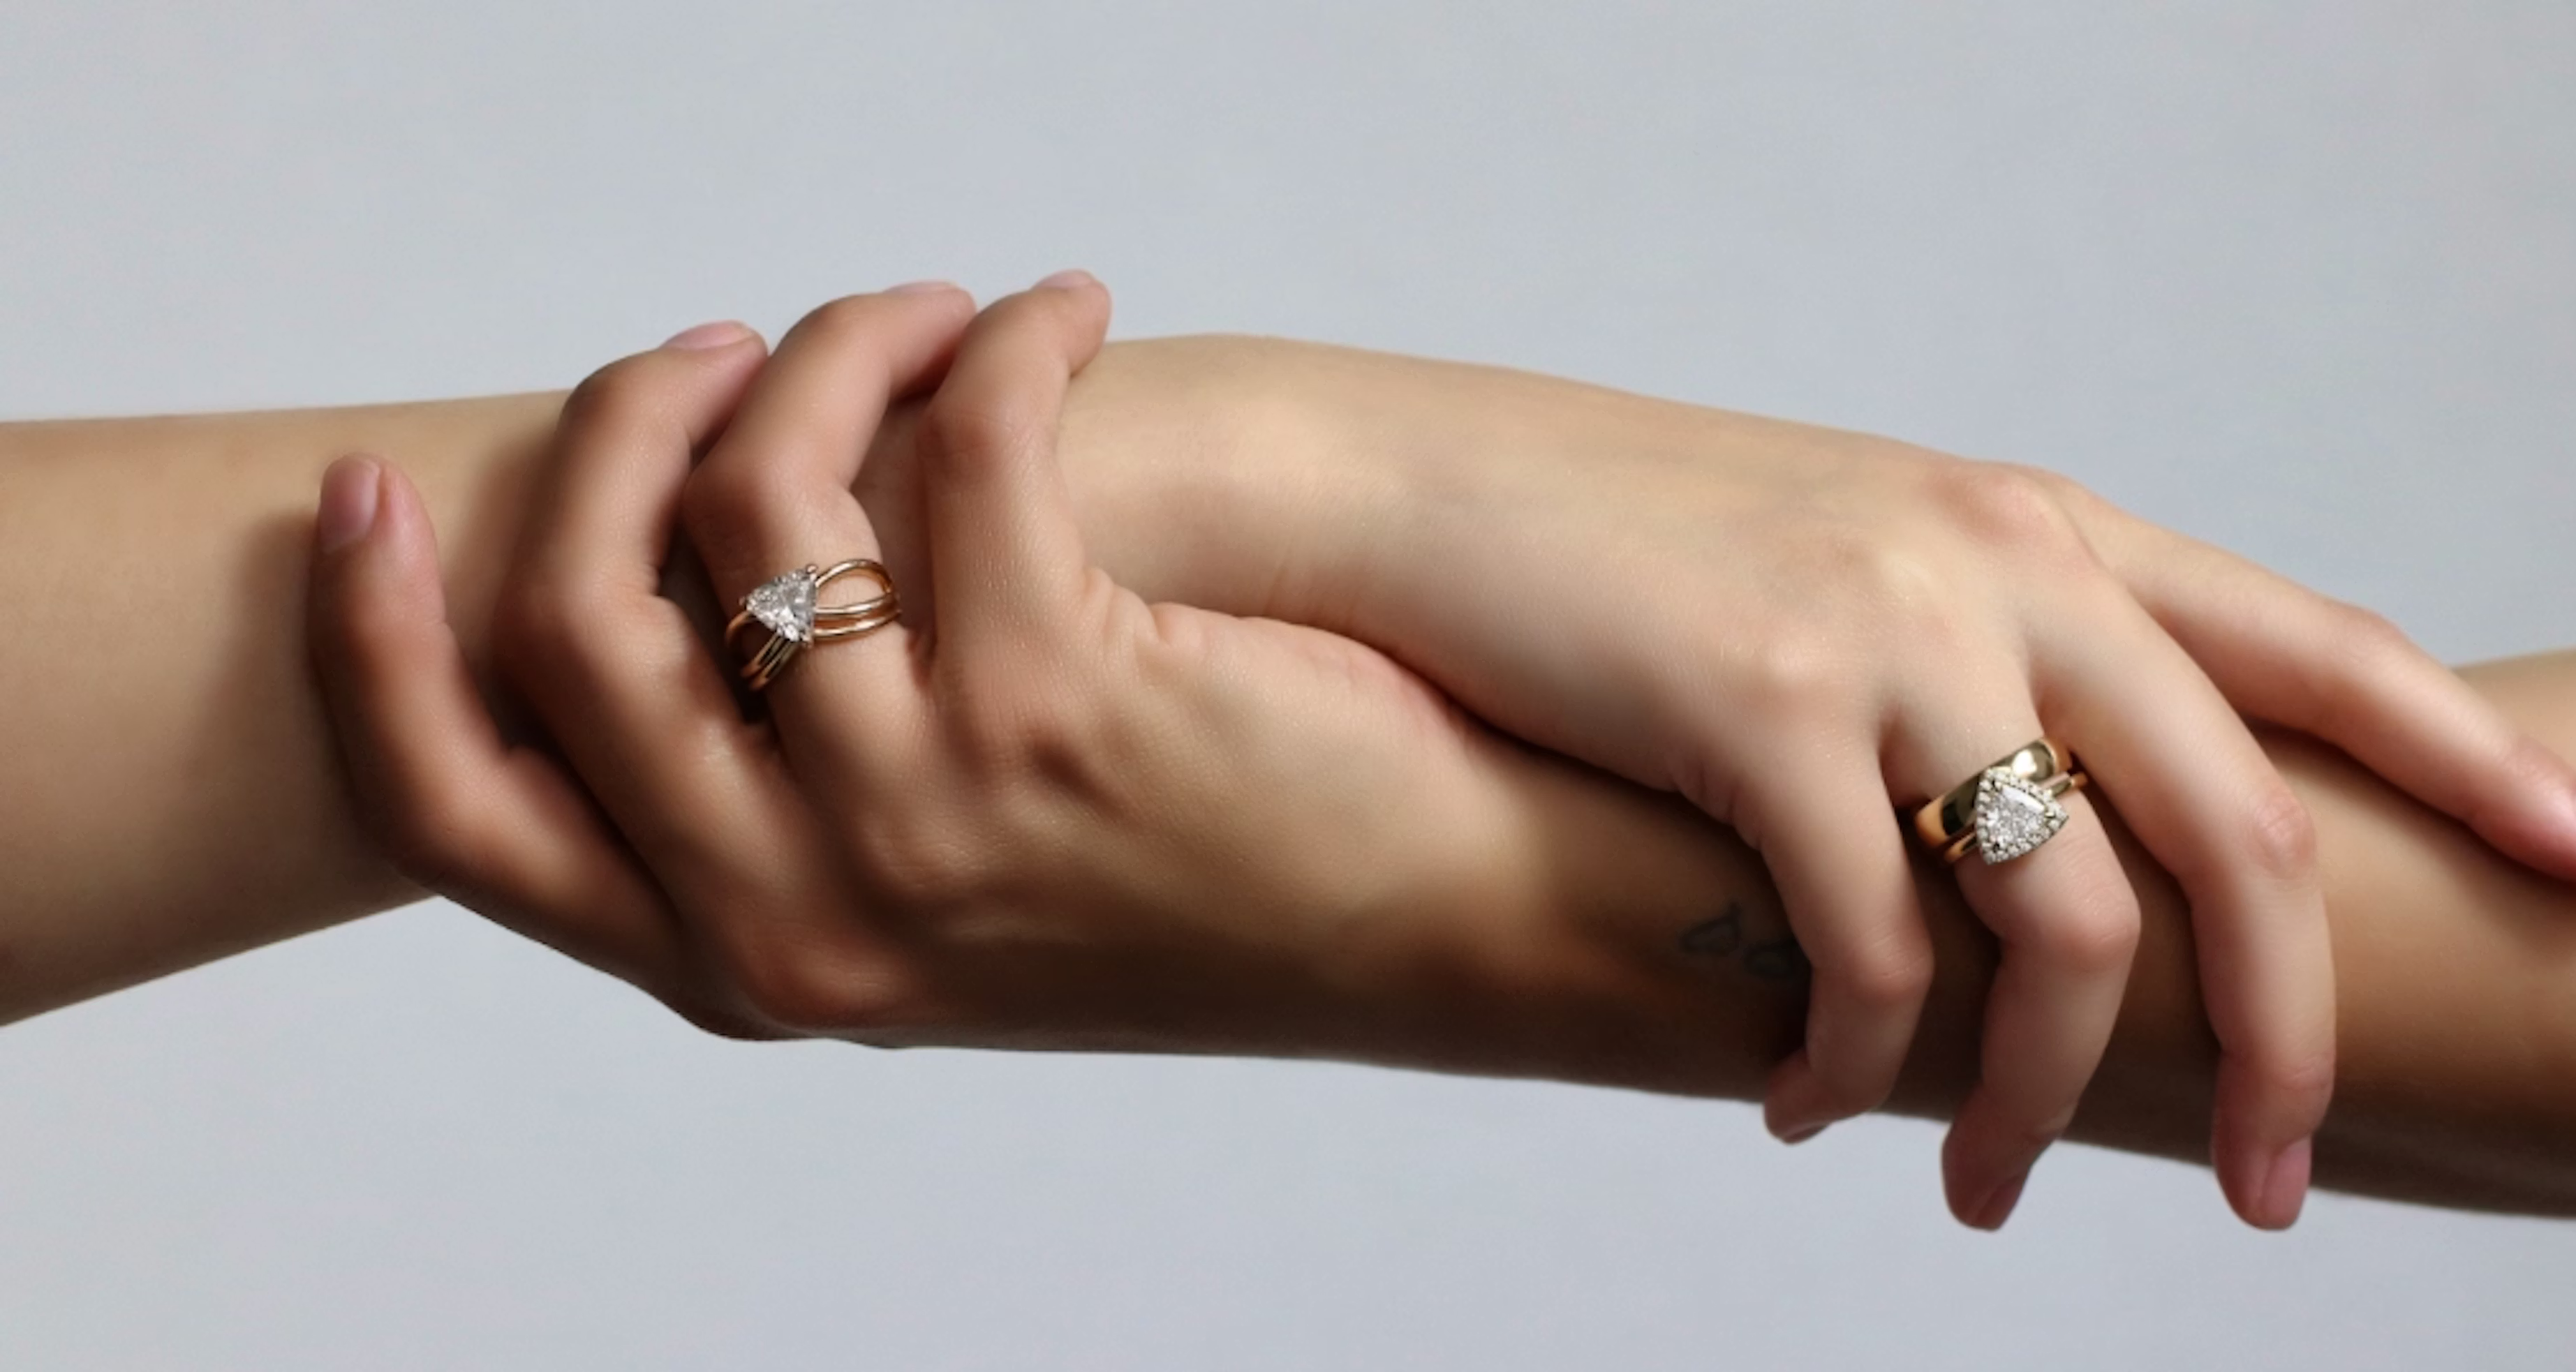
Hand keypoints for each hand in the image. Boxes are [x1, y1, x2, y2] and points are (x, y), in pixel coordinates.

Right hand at [304, 280, 1520, 1059]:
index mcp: (742, 960)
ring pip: (752, 499)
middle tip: (721, 348)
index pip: (462, 808)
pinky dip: (1005, 339)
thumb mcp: (935, 891)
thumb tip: (673, 563)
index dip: (377, 638)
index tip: (365, 495)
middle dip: (612, 431)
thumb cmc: (1201, 885)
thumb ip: (775, 797)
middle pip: (571, 622)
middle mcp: (804, 910)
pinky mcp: (1060, 704)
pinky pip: (960, 440)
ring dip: (831, 349)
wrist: (1438, 926)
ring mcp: (923, 816)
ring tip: (929, 316)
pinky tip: (1064, 319)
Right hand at [1269, 357, 2575, 1228]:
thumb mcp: (1870, 568)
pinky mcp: (1762, 705)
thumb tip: (2094, 829)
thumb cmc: (1645, 556)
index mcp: (2052, 531)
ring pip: (2066, 925)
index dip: (2482, 755)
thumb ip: (2005, 658)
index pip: (2326, 647)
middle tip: (2275, 1190)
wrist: (1429, 497)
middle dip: (2286, 1045)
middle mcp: (2008, 565)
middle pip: (2246, 835)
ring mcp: (1893, 628)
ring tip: (1973, 1188)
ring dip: (2038, 1102)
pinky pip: (1872, 950)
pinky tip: (1809, 1106)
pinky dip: (1857, 1065)